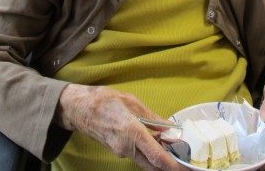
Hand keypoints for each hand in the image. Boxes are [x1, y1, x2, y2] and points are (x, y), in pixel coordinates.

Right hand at [54, 84, 188, 170]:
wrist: (79, 108)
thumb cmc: (103, 101)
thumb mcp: (132, 102)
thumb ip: (152, 118)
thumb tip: (169, 128)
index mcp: (132, 132)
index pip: (156, 157)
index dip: (173, 165)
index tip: (185, 167)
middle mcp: (126, 147)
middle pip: (152, 166)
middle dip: (169, 167)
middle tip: (184, 164)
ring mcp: (120, 152)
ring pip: (145, 163)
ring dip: (159, 160)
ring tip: (172, 149)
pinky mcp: (117, 152)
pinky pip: (137, 157)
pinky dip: (148, 155)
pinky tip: (156, 145)